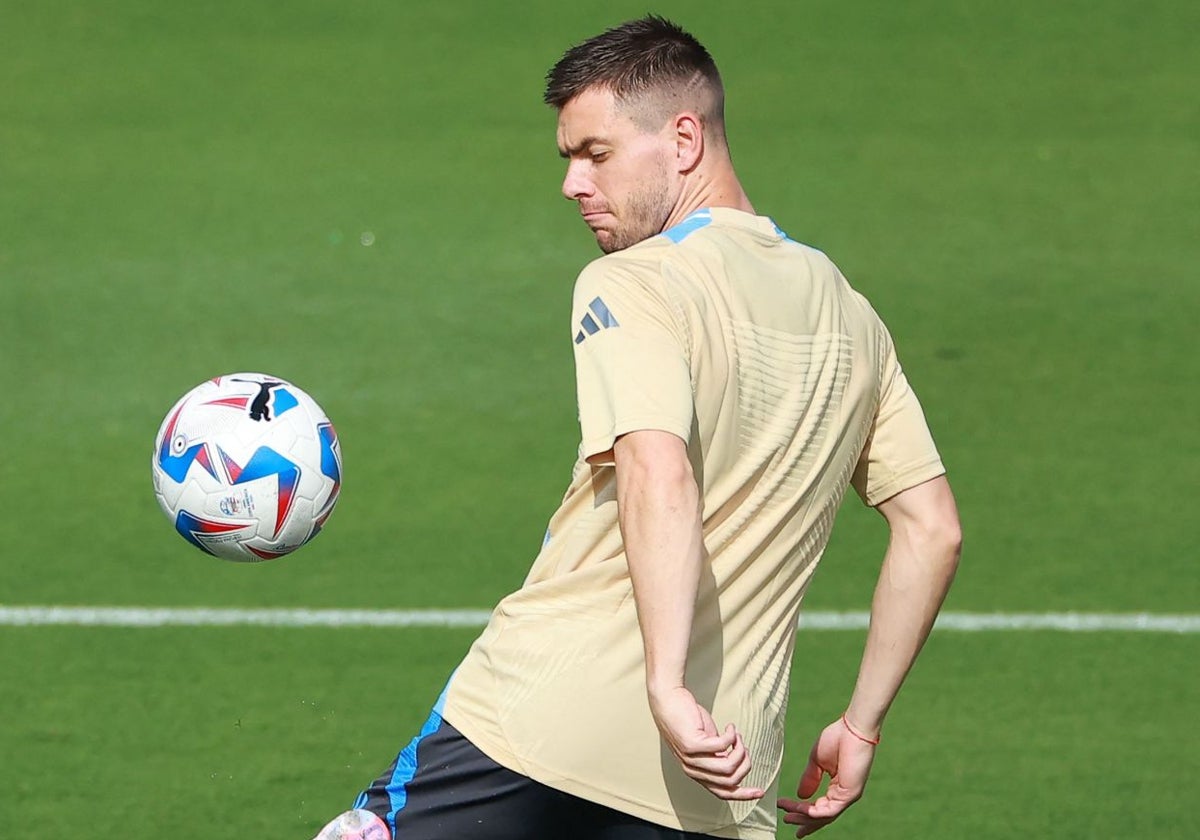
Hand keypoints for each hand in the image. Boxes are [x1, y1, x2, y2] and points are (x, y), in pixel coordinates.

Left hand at [649, 685, 764, 800]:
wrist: (668, 699)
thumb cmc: (688, 719)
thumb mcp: (706, 742)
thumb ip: (718, 756)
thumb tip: (737, 762)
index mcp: (697, 774)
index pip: (723, 793)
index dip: (743, 794)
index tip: (761, 792)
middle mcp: (692, 770)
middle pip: (730, 781)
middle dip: (745, 764)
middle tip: (744, 746)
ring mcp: (691, 758)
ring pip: (728, 766)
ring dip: (740, 750)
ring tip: (737, 736)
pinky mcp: (692, 744)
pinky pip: (723, 746)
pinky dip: (732, 736)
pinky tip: (730, 727)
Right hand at [777, 717, 876, 835]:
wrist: (851, 729)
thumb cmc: (837, 739)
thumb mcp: (817, 762)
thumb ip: (810, 779)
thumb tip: (800, 796)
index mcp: (838, 786)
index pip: (820, 806)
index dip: (803, 811)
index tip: (786, 811)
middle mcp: (844, 794)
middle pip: (822, 816)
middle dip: (804, 821)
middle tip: (787, 822)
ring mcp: (848, 796)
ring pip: (824, 815)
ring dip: (804, 816)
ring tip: (787, 816)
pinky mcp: (850, 794)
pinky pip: (830, 810)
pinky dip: (814, 812)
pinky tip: (801, 809)